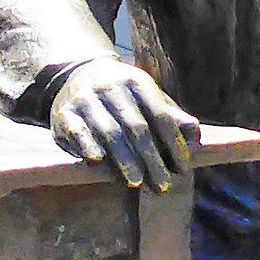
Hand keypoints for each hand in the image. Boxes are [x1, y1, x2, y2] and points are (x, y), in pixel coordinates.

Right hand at [48, 57, 199, 190]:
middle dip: (151, 159)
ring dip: (123, 159)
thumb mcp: (148, 97)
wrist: (77, 74)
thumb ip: (170, 116)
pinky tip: (97, 162)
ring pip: (108, 131)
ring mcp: (85, 99)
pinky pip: (77, 130)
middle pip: (135, 127)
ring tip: (136, 183)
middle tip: (162, 185)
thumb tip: (195, 136)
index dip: (173, 143)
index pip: (160, 115)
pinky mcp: (64, 113)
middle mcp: (111, 87)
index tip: (182, 169)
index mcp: (137, 82)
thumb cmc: (123, 95)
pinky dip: (87, 145)